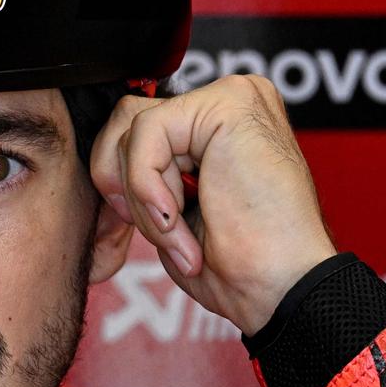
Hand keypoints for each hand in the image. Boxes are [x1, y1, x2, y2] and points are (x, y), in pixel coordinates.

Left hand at [90, 74, 336, 334]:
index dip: (121, 183)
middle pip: (126, 121)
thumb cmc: (238, 265)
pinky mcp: (227, 104)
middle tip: (163, 232)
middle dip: (124, 185)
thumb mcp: (172, 213)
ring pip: (132, 127)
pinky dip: (149, 186)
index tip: (149, 229)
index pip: (134, 129)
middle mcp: (228, 102)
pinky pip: (146, 133)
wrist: (282, 289)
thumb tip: (103, 162)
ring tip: (181, 234)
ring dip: (141, 195)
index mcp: (217, 126)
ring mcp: (232, 97)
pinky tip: (181, 217)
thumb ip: (143, 175)